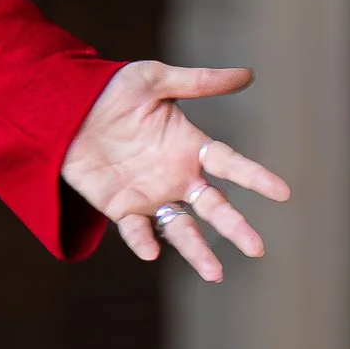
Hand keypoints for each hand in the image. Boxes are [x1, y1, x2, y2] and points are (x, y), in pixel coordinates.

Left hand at [61, 61, 289, 279]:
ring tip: (215, 274)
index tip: (283, 193)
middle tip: (256, 248)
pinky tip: (152, 252)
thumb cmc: (114, 91)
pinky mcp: (120, 207)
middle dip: (235, 227)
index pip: (231, 164)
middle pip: (213, 206)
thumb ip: (199, 82)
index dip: (255, 177)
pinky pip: (135, 229)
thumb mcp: (155, 79)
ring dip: (198, 251)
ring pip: (181, 228)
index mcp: (191, 146)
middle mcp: (177, 176)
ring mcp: (151, 195)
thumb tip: (248, 74)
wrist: (66, 107)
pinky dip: (144, 240)